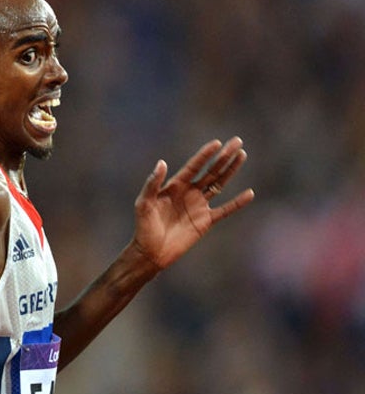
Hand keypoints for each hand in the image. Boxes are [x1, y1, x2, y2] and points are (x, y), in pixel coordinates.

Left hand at [132, 137, 253, 269]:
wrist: (151, 252)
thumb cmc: (143, 227)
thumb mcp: (144, 203)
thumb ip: (152, 184)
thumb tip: (162, 163)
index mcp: (174, 186)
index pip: (193, 166)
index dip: (205, 155)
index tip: (217, 143)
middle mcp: (189, 193)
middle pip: (210, 171)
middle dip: (223, 157)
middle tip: (237, 141)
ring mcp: (198, 206)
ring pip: (219, 184)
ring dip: (230, 171)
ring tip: (242, 155)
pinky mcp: (205, 221)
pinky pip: (224, 210)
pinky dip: (237, 203)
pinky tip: (250, 194)